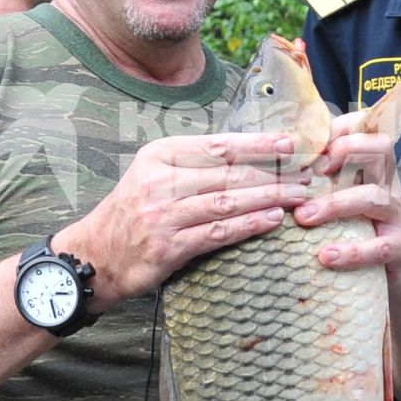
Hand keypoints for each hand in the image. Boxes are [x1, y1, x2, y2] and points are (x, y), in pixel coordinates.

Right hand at [66, 132, 310, 306]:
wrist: (92, 256)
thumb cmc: (132, 213)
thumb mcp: (153, 175)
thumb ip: (192, 165)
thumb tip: (247, 155)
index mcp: (159, 155)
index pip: (218, 146)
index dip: (257, 144)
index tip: (290, 144)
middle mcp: (160, 181)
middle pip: (228, 173)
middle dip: (273, 172)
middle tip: (307, 173)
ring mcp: (163, 214)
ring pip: (228, 202)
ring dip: (269, 197)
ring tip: (299, 195)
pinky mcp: (168, 246)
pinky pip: (218, 233)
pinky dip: (250, 225)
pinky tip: (274, 219)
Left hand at [292, 115, 400, 282]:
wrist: (392, 272)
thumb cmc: (356, 230)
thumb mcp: (338, 197)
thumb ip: (317, 179)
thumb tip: (274, 160)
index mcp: (372, 167)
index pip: (366, 128)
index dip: (340, 128)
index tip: (308, 144)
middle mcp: (389, 184)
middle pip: (381, 148)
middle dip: (346, 151)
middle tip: (311, 171)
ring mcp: (398, 215)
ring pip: (374, 196)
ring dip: (335, 204)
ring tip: (304, 217)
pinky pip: (380, 247)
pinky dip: (352, 252)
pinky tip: (326, 256)